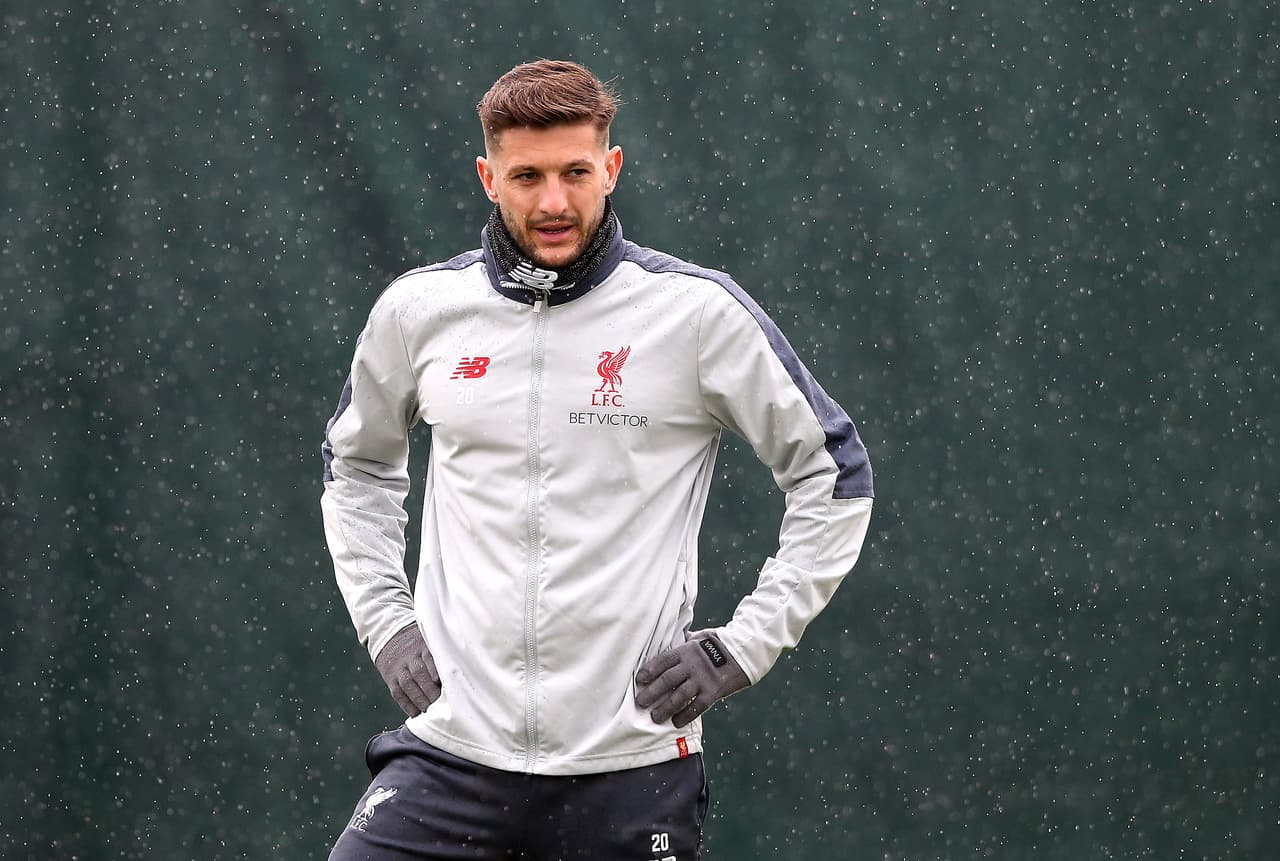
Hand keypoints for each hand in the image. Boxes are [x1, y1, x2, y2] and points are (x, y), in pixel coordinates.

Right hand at [374, 623, 440, 716]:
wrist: (392, 639)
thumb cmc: (421, 647)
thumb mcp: (431, 644)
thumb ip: (442, 657)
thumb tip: (458, 679)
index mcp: (424, 647)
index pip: (430, 658)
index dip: (436, 671)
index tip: (444, 684)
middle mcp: (411, 657)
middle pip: (419, 673)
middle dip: (430, 691)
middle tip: (442, 705)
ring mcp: (399, 668)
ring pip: (408, 684)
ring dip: (419, 700)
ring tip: (430, 712)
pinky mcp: (391, 679)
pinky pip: (397, 693)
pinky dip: (406, 705)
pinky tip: (416, 713)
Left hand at [635, 630, 749, 726]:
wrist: (743, 652)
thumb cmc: (717, 643)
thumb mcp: (699, 637)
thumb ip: (683, 641)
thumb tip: (669, 636)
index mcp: (686, 650)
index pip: (663, 661)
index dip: (649, 671)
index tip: (639, 680)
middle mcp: (692, 665)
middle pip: (667, 680)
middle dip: (652, 692)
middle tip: (640, 703)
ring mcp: (703, 680)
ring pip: (680, 696)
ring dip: (665, 708)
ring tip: (655, 717)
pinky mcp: (713, 692)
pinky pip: (697, 707)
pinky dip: (686, 716)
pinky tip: (676, 723)